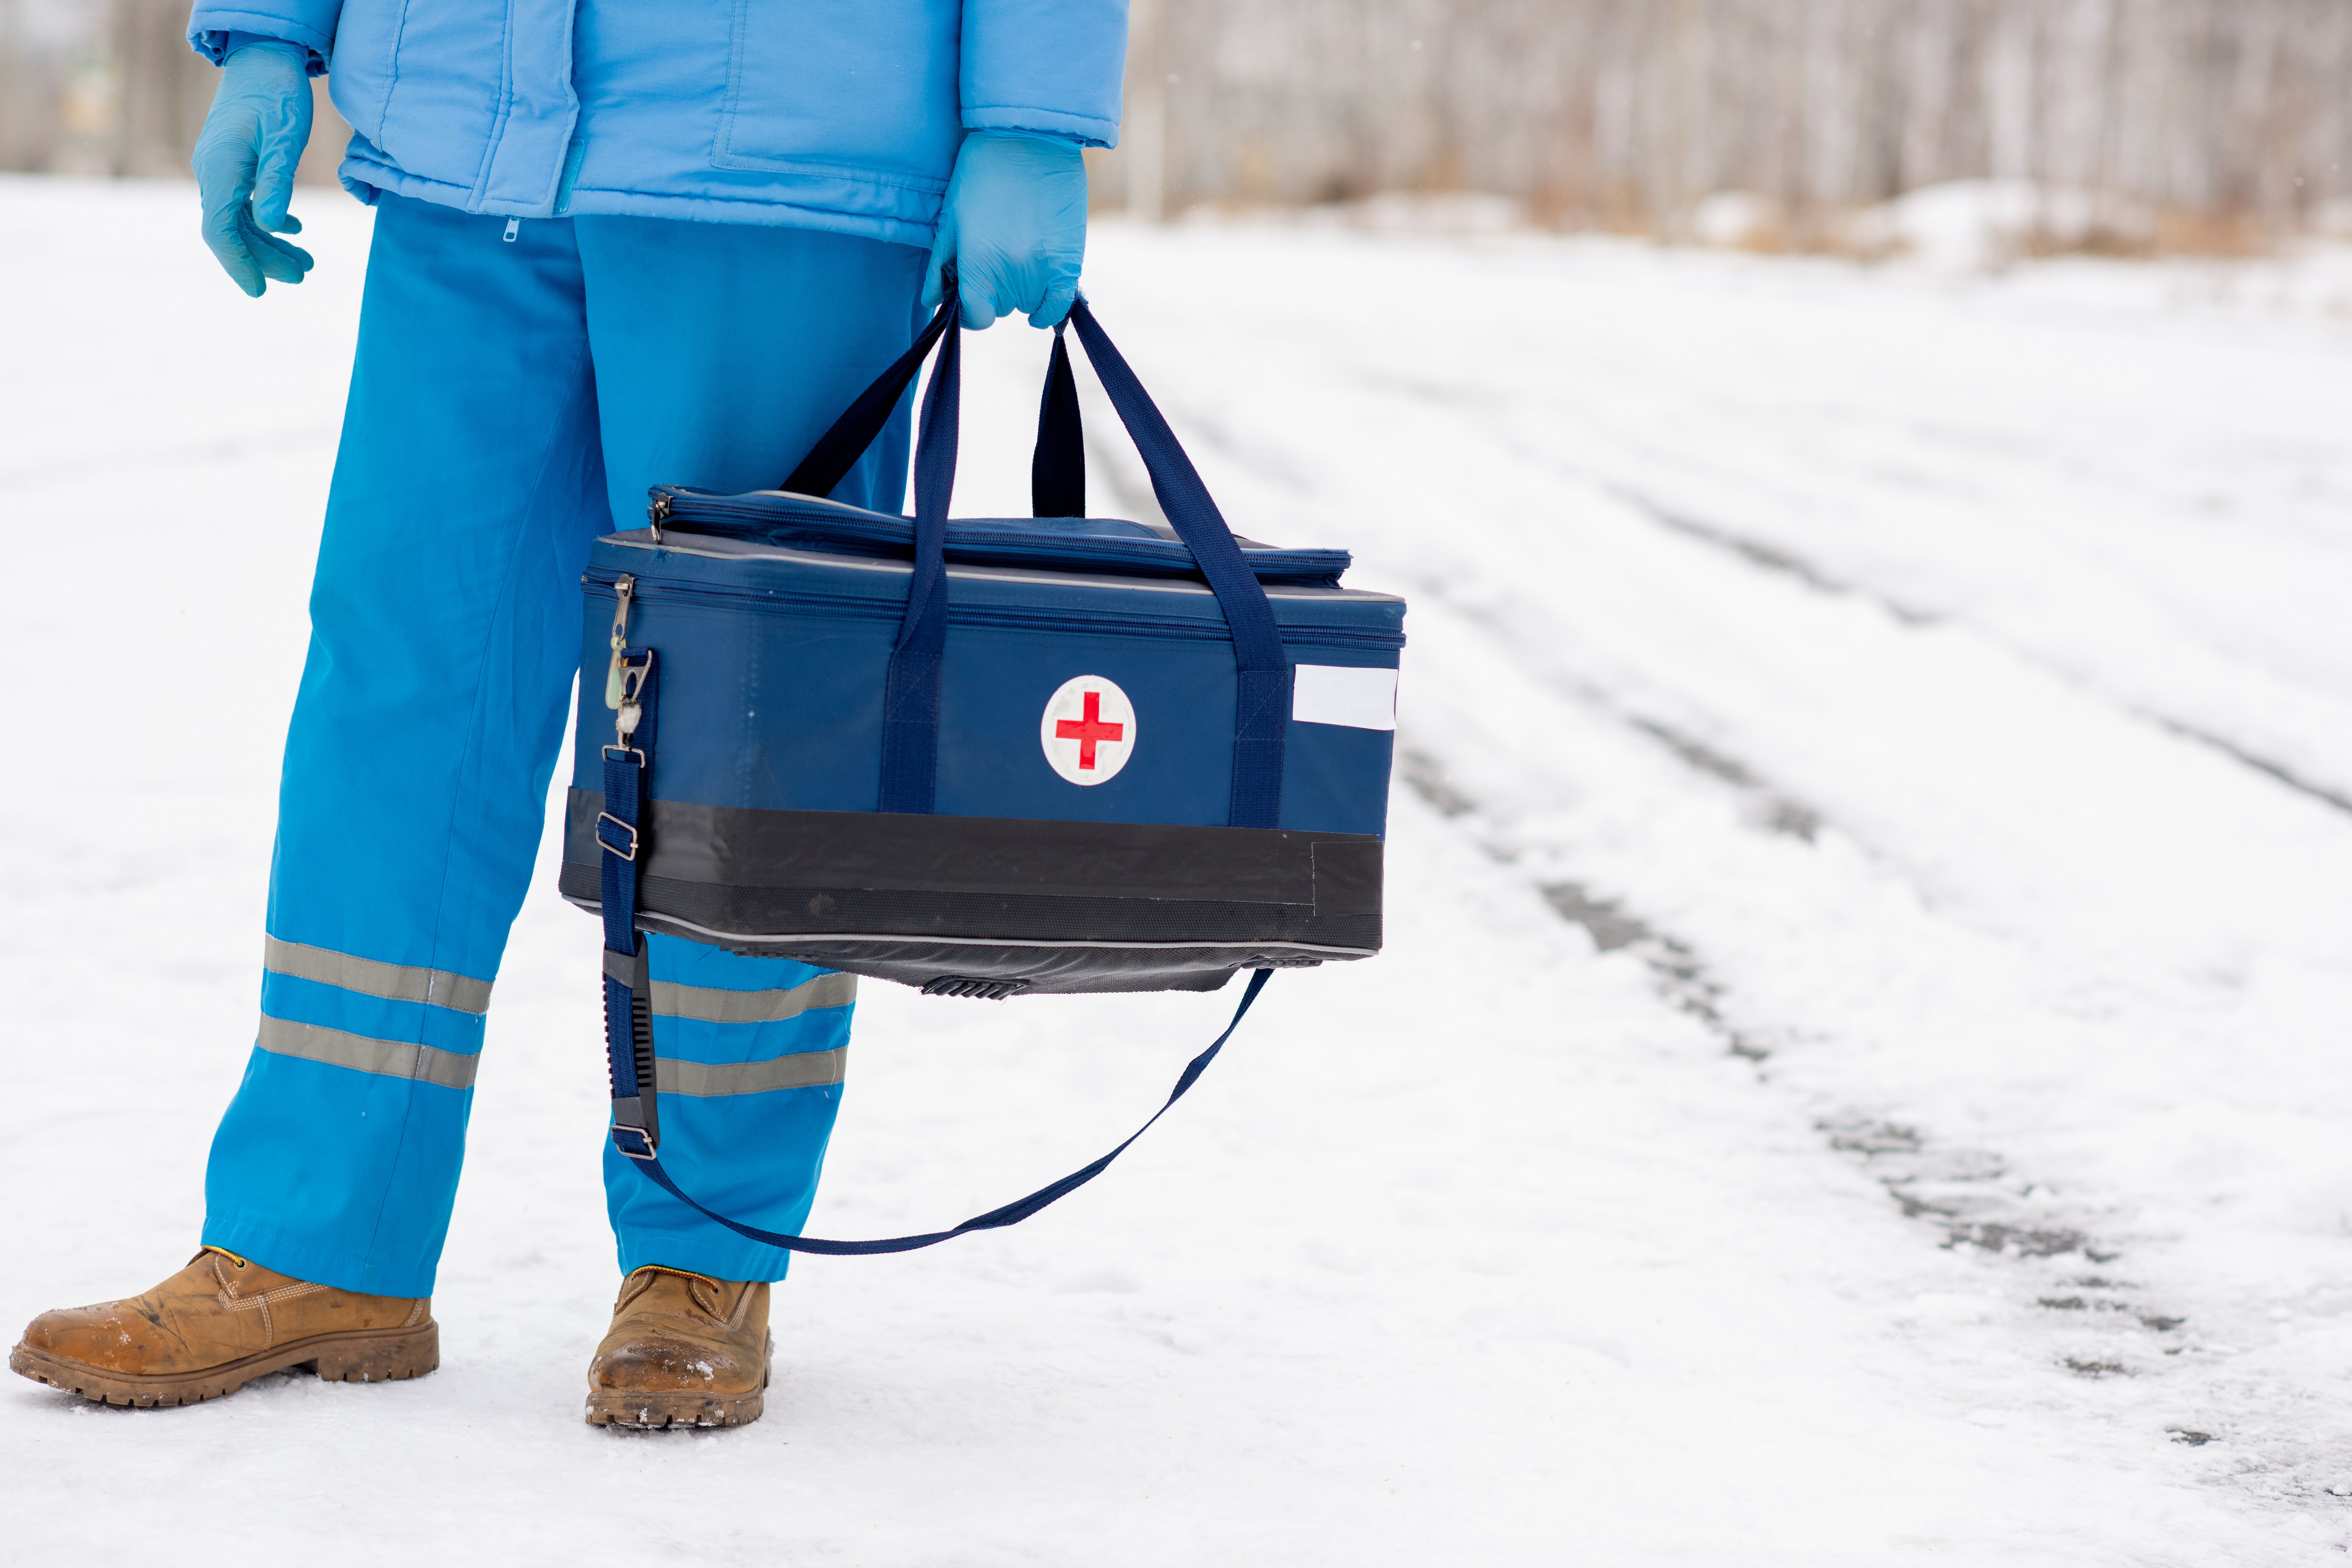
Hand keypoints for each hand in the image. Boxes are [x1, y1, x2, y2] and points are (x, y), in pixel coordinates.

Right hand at [191, 39, 315, 295]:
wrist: (264, 58)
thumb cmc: (277, 94)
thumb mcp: (284, 139)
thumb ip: (276, 183)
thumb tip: (274, 226)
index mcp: (220, 170)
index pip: (220, 231)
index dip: (239, 265)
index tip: (260, 292)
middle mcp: (212, 172)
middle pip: (233, 231)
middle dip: (266, 258)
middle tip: (306, 275)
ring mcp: (221, 168)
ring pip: (242, 219)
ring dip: (272, 243)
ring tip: (309, 263)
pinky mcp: (233, 163)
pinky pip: (245, 202)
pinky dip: (270, 220)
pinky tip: (294, 230)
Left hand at [922, 131, 1086, 329]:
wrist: (1028, 140)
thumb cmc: (982, 175)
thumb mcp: (951, 219)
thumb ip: (941, 267)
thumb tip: (933, 302)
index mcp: (979, 265)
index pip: (976, 318)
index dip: (970, 312)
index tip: (970, 298)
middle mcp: (1012, 275)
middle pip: (1001, 308)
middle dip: (995, 290)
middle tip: (995, 257)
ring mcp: (1044, 270)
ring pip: (1028, 304)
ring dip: (1022, 290)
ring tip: (1018, 255)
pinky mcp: (1070, 261)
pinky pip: (1060, 305)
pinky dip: (1050, 308)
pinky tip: (1041, 306)